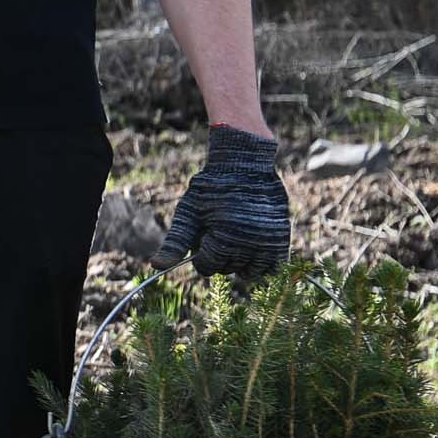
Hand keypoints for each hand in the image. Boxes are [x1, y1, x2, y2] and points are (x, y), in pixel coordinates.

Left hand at [158, 125, 290, 277]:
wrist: (244, 165)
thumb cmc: (211, 189)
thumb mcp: (188, 213)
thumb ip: (175, 242)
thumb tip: (156, 266)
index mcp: (223, 237)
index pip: (206, 268)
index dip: (200, 255)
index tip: (203, 237)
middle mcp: (248, 243)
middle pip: (226, 270)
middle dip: (219, 256)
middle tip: (220, 230)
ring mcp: (267, 241)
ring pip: (248, 273)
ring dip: (239, 261)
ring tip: (235, 238)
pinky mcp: (282, 238)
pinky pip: (271, 267)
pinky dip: (261, 263)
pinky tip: (251, 246)